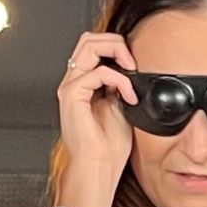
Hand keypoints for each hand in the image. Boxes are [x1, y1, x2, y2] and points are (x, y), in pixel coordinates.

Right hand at [54, 32, 137, 206]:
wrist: (98, 167)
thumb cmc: (108, 147)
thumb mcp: (123, 107)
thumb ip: (123, 86)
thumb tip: (134, 70)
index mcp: (85, 84)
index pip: (95, 47)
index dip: (117, 47)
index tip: (136, 65)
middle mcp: (74, 82)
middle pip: (88, 38)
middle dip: (115, 42)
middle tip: (132, 60)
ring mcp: (70, 87)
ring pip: (88, 45)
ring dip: (116, 51)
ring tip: (131, 69)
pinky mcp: (71, 95)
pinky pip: (97, 72)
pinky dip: (119, 80)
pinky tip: (128, 97)